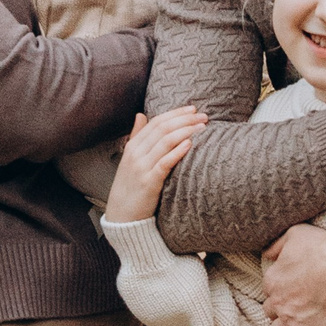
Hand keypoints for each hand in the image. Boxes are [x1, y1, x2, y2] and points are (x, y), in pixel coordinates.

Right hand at [105, 107, 205, 222]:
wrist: (122, 217)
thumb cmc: (130, 187)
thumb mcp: (130, 160)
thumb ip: (137, 136)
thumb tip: (141, 114)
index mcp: (133, 146)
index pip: (156, 122)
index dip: (175, 113)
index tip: (193, 109)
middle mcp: (136, 153)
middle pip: (162, 128)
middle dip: (185, 119)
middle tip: (203, 116)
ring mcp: (141, 167)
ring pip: (165, 141)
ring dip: (186, 131)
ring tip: (202, 127)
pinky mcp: (149, 183)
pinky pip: (164, 162)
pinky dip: (177, 151)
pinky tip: (190, 144)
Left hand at [261, 224, 325, 325]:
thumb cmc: (324, 249)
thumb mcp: (295, 234)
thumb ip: (276, 245)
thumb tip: (267, 254)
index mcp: (273, 280)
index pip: (269, 290)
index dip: (279, 290)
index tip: (289, 290)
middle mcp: (278, 303)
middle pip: (271, 312)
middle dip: (279, 311)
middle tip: (291, 310)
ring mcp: (291, 322)